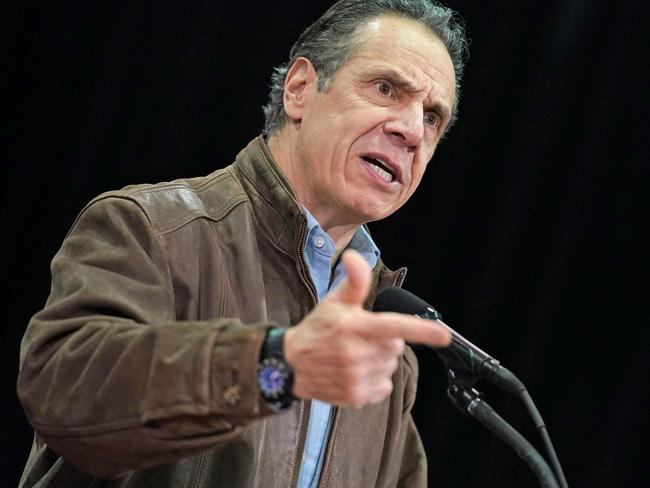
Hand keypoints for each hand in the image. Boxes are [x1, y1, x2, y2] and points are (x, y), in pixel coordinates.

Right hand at [284, 250, 450, 408]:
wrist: (290, 365)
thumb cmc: (317, 329)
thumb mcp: (334, 302)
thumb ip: (354, 282)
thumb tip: (355, 257)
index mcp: (355, 327)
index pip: (394, 327)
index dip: (422, 331)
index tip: (444, 335)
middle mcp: (357, 354)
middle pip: (396, 347)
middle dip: (386, 341)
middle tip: (362, 338)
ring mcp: (356, 378)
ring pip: (390, 366)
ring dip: (380, 361)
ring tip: (355, 356)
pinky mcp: (356, 396)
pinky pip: (384, 386)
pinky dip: (376, 380)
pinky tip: (356, 372)